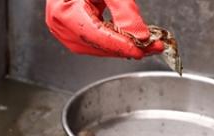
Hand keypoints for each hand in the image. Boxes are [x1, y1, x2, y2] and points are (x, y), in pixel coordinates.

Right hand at [45, 0, 164, 59]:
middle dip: (127, 47)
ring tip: (146, 44)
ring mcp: (63, 31)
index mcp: (64, 11)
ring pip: (97, 47)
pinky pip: (94, 42)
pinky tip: (130, 39)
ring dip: (122, 47)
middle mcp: (60, 25)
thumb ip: (123, 9)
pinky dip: (113, 41)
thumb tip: (140, 35)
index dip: (120, 45)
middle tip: (153, 46)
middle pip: (97, 45)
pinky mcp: (70, 32)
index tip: (142, 50)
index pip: (96, 35)